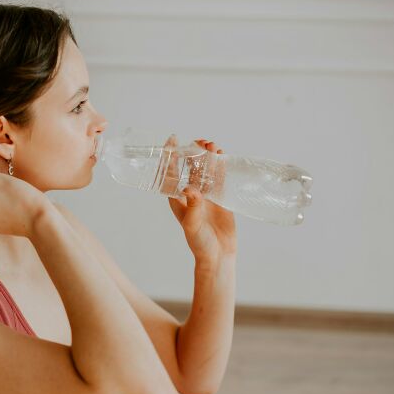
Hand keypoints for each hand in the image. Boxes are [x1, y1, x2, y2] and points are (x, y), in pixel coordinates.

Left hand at [167, 137, 236, 261]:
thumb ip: (193, 207)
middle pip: (189, 165)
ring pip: (205, 168)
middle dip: (193, 151)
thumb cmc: (199, 242)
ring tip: (212, 146)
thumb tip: (190, 189)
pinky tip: (222, 155)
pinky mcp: (219, 196)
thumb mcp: (192, 224)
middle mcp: (190, 192)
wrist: (218, 254)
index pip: (171, 171)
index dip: (171, 154)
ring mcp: (205, 193)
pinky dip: (220, 164)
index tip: (173, 139)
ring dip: (207, 156)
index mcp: (176, 197)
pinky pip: (219, 176)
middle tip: (200, 142)